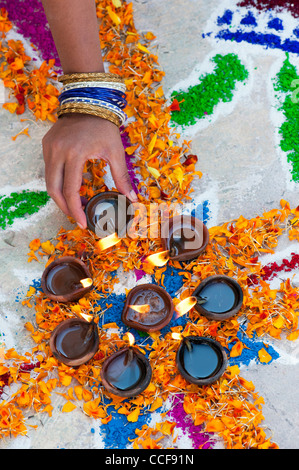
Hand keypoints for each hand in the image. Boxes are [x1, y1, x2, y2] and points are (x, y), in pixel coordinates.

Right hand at [42, 114, 136, 228]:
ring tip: (73, 206)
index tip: (83, 223)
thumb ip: (122, 176)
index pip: (71, 190)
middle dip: (64, 207)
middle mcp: (58, 152)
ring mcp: (49, 148)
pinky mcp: (47, 145)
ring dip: (59, 196)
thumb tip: (132, 198)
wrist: (89, 100)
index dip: (76, 210)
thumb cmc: (104, 126)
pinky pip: (49, 169)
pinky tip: (70, 187)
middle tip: (77, 218)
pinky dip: (57, 182)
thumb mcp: (116, 151)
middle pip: (54, 190)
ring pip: (48, 181)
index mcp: (75, 154)